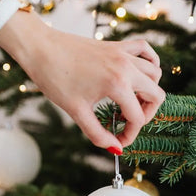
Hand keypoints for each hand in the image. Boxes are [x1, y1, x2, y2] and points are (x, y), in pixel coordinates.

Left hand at [0, 11, 164, 150]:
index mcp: (117, 84)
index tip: (119, 141)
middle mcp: (126, 67)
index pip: (137, 117)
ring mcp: (123, 54)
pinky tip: (140, 74)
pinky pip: (145, 50)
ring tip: (131, 102)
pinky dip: (150, 62)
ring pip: (155, 73)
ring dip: (149, 91)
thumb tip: (115, 149)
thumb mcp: (76, 111)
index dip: (130, 134)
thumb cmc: (54, 78)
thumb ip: (98, 133)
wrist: (40, 48)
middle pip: (156, 95)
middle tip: (127, 122)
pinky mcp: (117, 45)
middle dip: (146, 115)